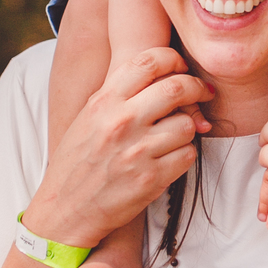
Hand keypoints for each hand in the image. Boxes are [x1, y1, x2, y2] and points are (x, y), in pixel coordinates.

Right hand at [24, 48, 210, 250]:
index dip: (174, 59)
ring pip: (187, 125)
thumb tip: (166, 75)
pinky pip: (188, 155)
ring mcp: (137, 152)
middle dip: (196, 88)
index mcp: (104, 101)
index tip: (182, 69)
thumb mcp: (90, 116)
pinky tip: (169, 158)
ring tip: (173, 136)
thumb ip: (121, 94)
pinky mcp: (152, 180)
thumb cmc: (79, 160)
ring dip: (188, 129)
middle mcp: (121, 122)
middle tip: (201, 94)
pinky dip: (184, 155)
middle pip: (177, 88)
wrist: (66, 208)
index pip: (150, 61)